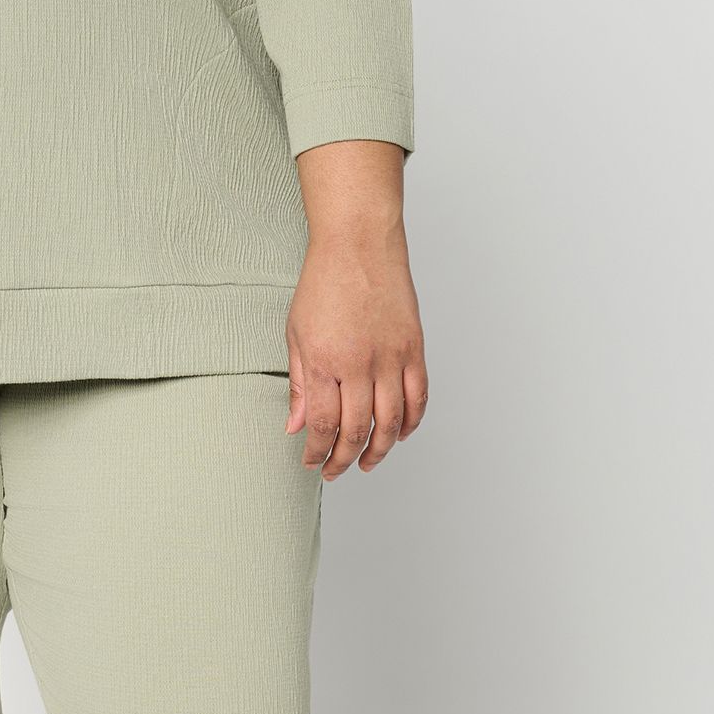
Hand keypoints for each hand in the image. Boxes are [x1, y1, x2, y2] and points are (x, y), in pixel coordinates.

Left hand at [286, 143, 427, 478]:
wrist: (359, 243)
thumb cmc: (325, 282)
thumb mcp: (296, 335)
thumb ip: (299, 385)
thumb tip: (296, 426)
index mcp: (325, 363)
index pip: (322, 426)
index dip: (317, 452)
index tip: (312, 462)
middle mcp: (360, 365)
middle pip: (356, 431)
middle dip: (344, 459)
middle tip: (336, 470)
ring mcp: (391, 357)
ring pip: (391, 422)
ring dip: (380, 450)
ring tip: (367, 461)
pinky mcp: (413, 348)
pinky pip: (418, 397)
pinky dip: (411, 421)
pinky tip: (400, 433)